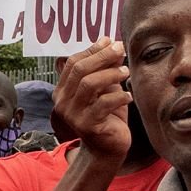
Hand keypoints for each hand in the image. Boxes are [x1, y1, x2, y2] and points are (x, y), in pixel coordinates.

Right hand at [51, 39, 131, 163]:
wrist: (106, 149)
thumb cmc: (107, 117)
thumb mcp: (105, 89)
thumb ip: (104, 69)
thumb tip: (111, 43)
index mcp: (62, 91)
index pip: (73, 63)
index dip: (92, 50)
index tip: (111, 41)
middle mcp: (63, 102)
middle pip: (80, 70)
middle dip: (102, 56)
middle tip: (121, 50)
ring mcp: (73, 115)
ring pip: (89, 84)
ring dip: (111, 74)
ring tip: (125, 72)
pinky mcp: (87, 126)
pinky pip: (103, 104)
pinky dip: (119, 96)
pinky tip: (128, 96)